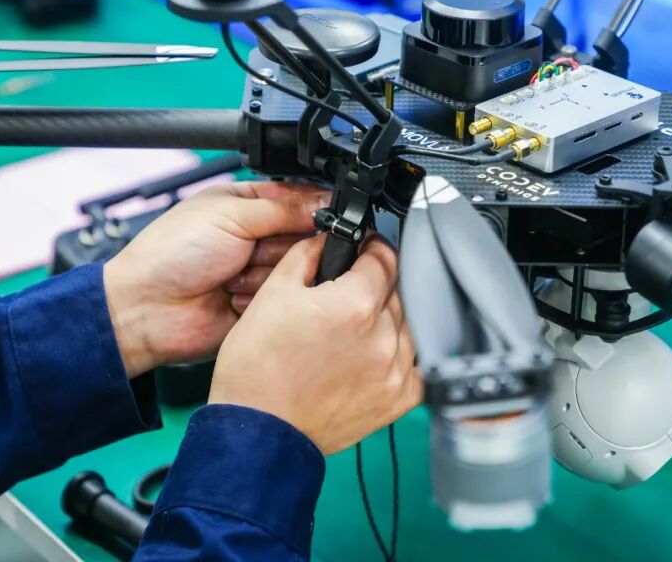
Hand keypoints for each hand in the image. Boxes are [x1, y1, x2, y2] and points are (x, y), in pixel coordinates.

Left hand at [103, 181, 329, 377]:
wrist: (147, 308)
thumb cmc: (171, 253)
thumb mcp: (229, 215)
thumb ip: (282, 208)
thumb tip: (325, 202)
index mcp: (245, 204)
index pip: (298, 200)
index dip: (313, 210)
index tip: (321, 219)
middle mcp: (254, 236)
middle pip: (303, 237)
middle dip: (282, 245)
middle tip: (253, 249)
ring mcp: (256, 271)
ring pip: (295, 269)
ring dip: (265, 273)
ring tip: (231, 276)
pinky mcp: (258, 304)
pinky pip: (284, 299)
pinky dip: (260, 298)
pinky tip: (232, 296)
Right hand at [208, 236, 422, 454]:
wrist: (258, 431)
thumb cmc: (257, 369)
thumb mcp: (273, 295)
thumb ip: (307, 255)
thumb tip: (329, 240)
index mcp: (355, 304)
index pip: (385, 256)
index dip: (370, 249)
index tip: (363, 253)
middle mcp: (383, 336)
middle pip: (395, 291)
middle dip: (373, 288)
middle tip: (342, 300)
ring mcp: (395, 371)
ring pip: (406, 325)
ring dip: (385, 322)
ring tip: (350, 334)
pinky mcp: (399, 400)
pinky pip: (413, 363)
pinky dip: (396, 355)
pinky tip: (368, 358)